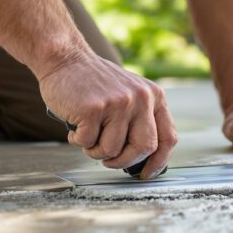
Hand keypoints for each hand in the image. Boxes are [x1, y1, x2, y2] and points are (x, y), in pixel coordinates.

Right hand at [37, 51, 176, 178]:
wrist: (64, 58)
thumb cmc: (93, 82)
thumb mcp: (129, 93)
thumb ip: (141, 119)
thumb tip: (144, 158)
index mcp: (154, 96)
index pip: (167, 137)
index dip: (158, 162)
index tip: (147, 174)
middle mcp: (140, 98)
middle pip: (144, 148)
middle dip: (124, 161)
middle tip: (108, 159)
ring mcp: (118, 103)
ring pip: (112, 150)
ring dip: (95, 151)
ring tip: (87, 134)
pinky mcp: (94, 108)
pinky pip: (88, 142)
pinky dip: (77, 140)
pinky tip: (75, 124)